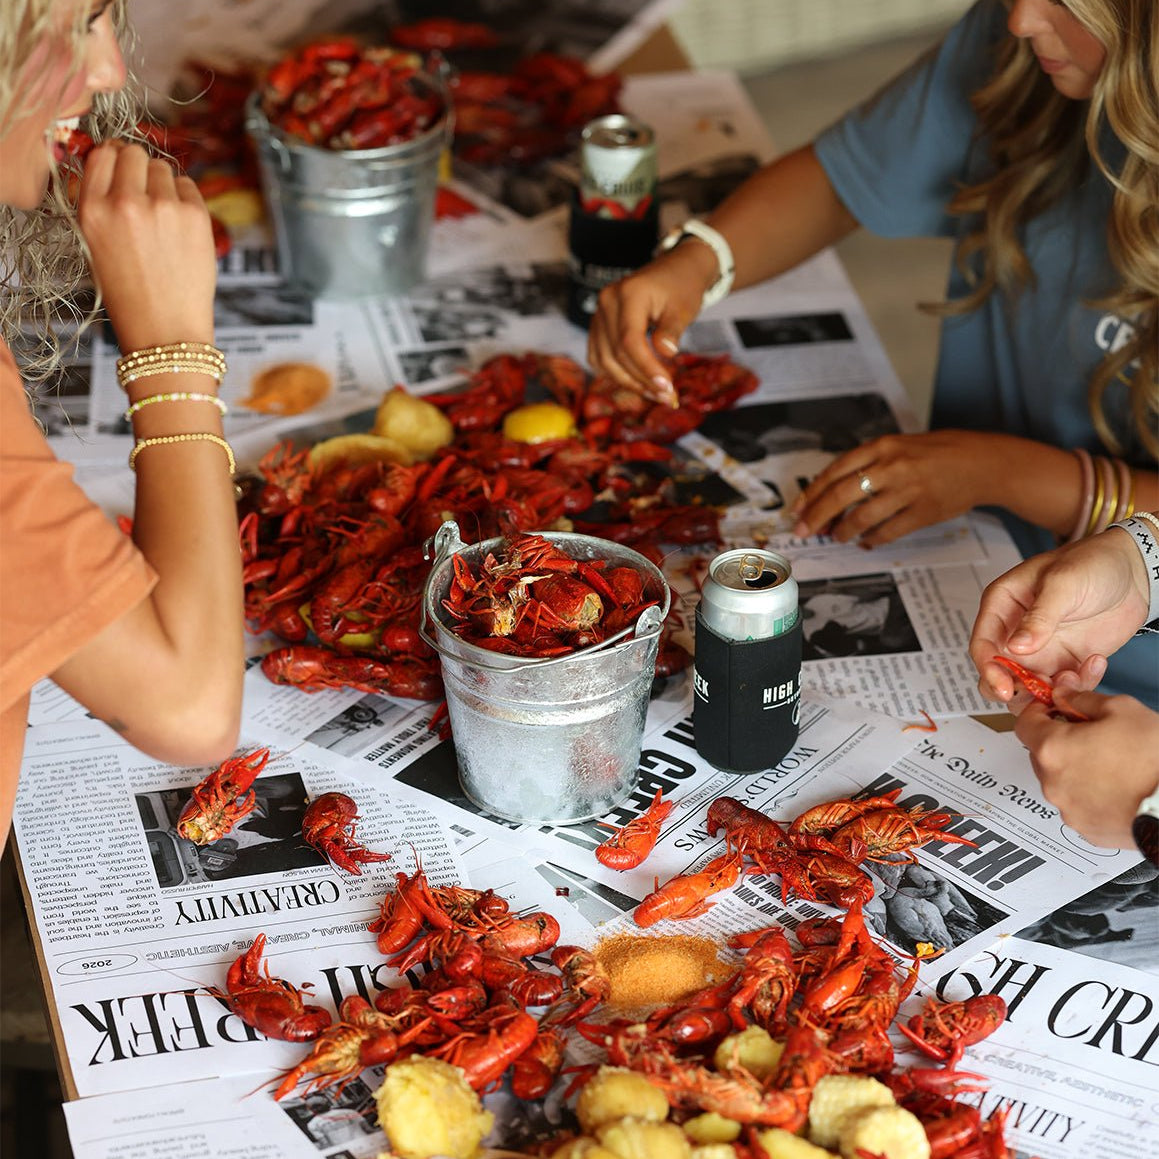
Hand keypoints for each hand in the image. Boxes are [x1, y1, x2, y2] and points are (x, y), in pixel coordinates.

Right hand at [77, 142, 216, 353]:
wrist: (165, 330)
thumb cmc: (130, 293)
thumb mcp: (94, 244)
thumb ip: (100, 202)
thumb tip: (114, 160)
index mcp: (92, 210)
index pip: (101, 154)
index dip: (113, 159)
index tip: (121, 169)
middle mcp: (125, 202)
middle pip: (133, 153)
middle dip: (139, 168)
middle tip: (145, 195)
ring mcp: (163, 207)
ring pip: (163, 168)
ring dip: (163, 184)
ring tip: (163, 219)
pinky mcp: (195, 215)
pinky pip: (189, 186)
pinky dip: (185, 199)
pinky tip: (181, 228)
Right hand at [587, 241, 717, 405]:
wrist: (673, 271)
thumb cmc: (681, 288)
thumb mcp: (683, 308)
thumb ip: (672, 330)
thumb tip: (666, 353)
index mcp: (629, 294)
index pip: (630, 341)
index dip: (646, 368)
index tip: (666, 388)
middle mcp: (607, 303)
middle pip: (617, 354)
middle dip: (642, 380)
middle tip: (667, 397)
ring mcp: (599, 314)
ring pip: (605, 360)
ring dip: (629, 382)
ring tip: (655, 394)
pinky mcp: (598, 325)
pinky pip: (599, 357)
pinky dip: (615, 373)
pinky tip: (636, 383)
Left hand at [790, 430, 997, 546]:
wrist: (982, 462)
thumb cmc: (938, 453)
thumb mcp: (899, 445)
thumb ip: (868, 464)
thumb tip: (832, 493)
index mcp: (882, 446)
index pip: (835, 470)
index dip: (812, 492)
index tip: (798, 509)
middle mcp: (892, 465)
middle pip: (841, 494)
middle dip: (817, 515)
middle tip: (804, 530)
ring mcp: (908, 490)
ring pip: (862, 516)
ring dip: (843, 531)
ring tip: (836, 536)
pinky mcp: (923, 511)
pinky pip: (888, 531)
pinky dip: (872, 540)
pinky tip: (865, 542)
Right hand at [970, 526, 1149, 703]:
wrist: (1135, 572)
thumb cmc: (1093, 563)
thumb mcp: (1062, 583)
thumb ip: (1039, 617)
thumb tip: (1015, 648)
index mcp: (1003, 606)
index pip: (983, 645)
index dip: (988, 669)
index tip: (1004, 688)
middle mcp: (1016, 632)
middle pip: (998, 674)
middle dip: (1014, 690)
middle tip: (1037, 694)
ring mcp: (1041, 650)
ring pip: (1027, 688)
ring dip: (1048, 693)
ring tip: (1074, 675)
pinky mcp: (1066, 662)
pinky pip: (1062, 688)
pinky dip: (1078, 686)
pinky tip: (1096, 662)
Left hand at [1014, 689, 1158, 848]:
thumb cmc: (1155, 759)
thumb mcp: (1121, 709)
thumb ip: (1082, 699)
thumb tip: (1065, 696)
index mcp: (1053, 749)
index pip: (1024, 724)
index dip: (1039, 712)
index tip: (1054, 709)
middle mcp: (1053, 783)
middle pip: (1042, 754)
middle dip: (1060, 741)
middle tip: (1090, 736)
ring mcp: (1068, 810)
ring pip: (1060, 781)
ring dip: (1075, 770)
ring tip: (1110, 764)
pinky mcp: (1087, 830)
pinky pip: (1079, 806)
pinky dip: (1090, 796)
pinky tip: (1116, 787)